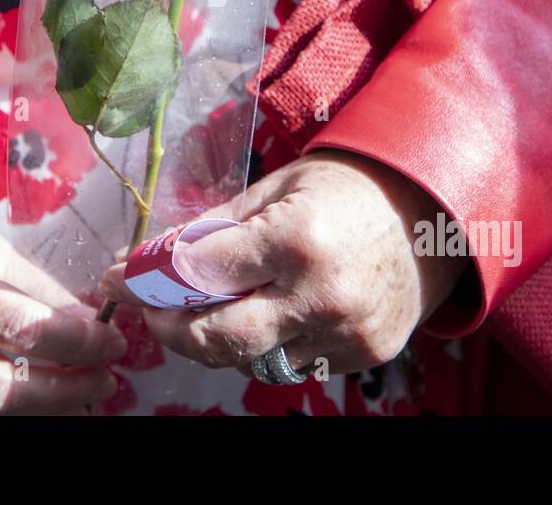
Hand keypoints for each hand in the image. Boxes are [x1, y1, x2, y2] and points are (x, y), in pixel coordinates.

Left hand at [99, 151, 465, 375]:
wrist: (433, 213)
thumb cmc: (345, 187)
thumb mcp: (276, 188)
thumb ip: (214, 228)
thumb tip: (150, 258)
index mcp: (295, 237)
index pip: (199, 273)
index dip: (149, 279)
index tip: (118, 278)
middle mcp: (320, 293)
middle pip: (217, 338)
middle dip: (171, 328)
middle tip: (150, 310)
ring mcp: (345, 332)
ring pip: (251, 360)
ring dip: (219, 338)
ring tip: (211, 305)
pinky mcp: (363, 354)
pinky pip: (292, 364)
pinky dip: (266, 345)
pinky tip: (266, 314)